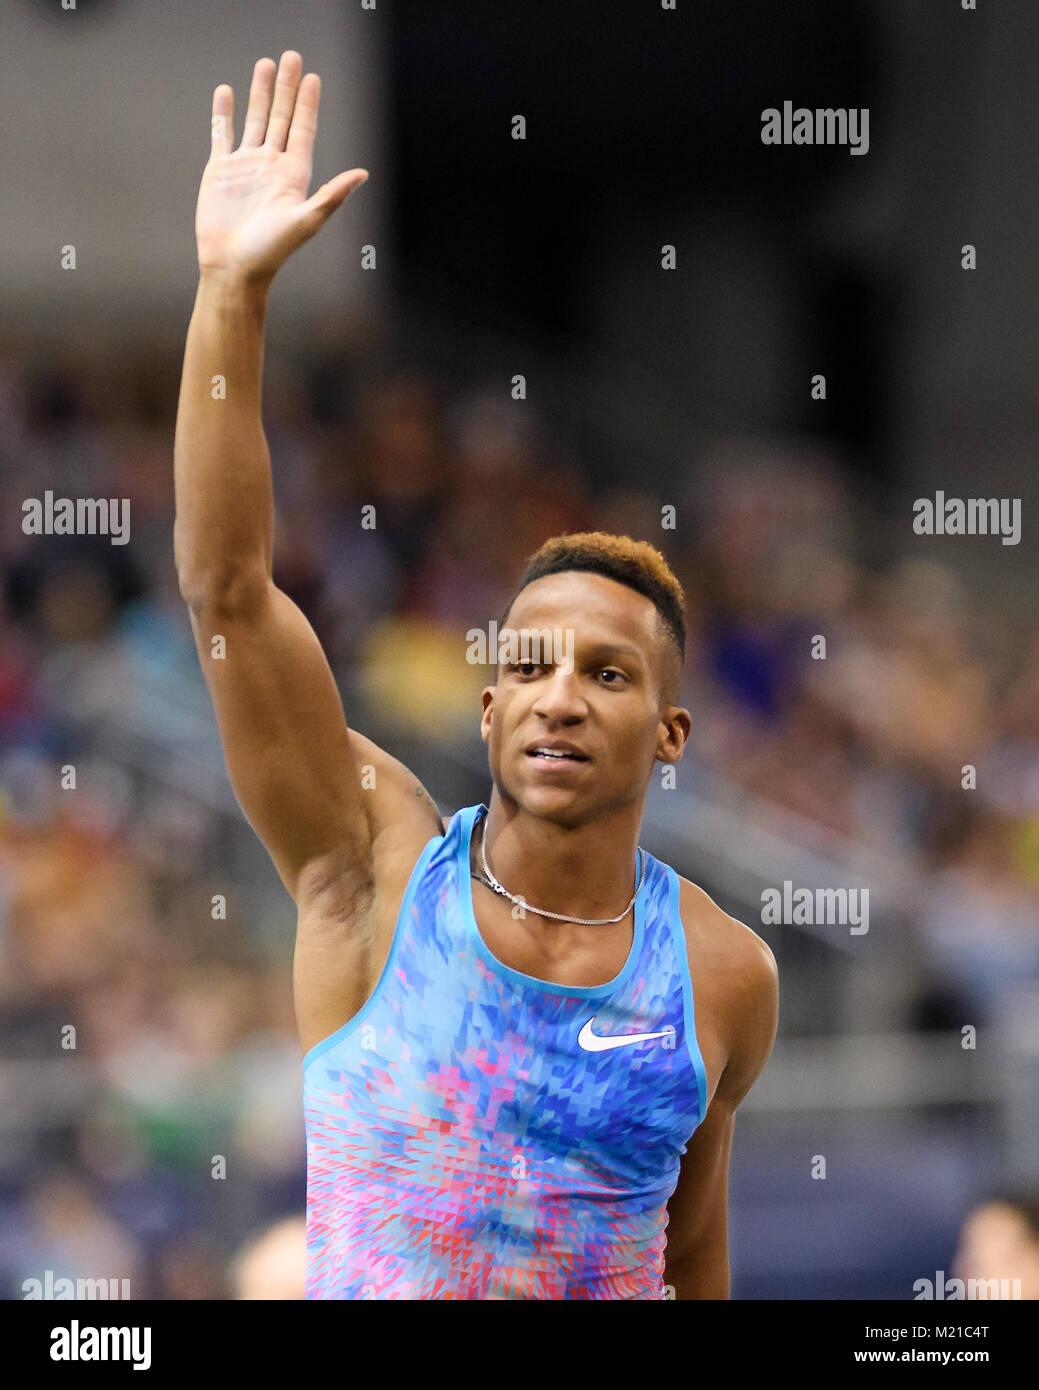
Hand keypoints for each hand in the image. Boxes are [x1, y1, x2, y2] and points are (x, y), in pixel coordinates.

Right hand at [196, 50, 367, 284]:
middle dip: (287, 88)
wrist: (233, 267)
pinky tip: (226, 92)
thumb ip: (333, 195)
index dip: (308, 104)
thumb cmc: (271, 251)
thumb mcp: (306, 220)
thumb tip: (364, 174)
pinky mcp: (220, 170)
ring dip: (260, 94)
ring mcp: (246, 166)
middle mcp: (271, 166)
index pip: (303, 130)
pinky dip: (223, 114)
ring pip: (255, 120)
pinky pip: (222, 134)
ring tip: (265, 64)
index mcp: (294, 175)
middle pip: (281, 118)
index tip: (313, 77)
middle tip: (291, 56)